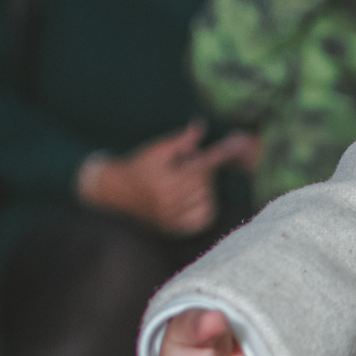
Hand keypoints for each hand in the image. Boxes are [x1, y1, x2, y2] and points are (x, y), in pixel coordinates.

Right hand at [80, 121, 257, 234]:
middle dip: (201, 170)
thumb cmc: (138, 167)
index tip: (239, 143)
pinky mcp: (174, 229)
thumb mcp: (156, 150)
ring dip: (203, 187)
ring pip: (206, 199)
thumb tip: (200, 126)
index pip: (199, 166)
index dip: (220, 154)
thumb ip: (181, 141)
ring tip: (184, 181)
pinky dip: (205, 206)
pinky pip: (203, 218)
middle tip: (185, 166)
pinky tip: (193, 197)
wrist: (116, 193)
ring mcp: (172, 219)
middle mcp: (168, 203)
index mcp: (163, 182)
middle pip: (205, 183)